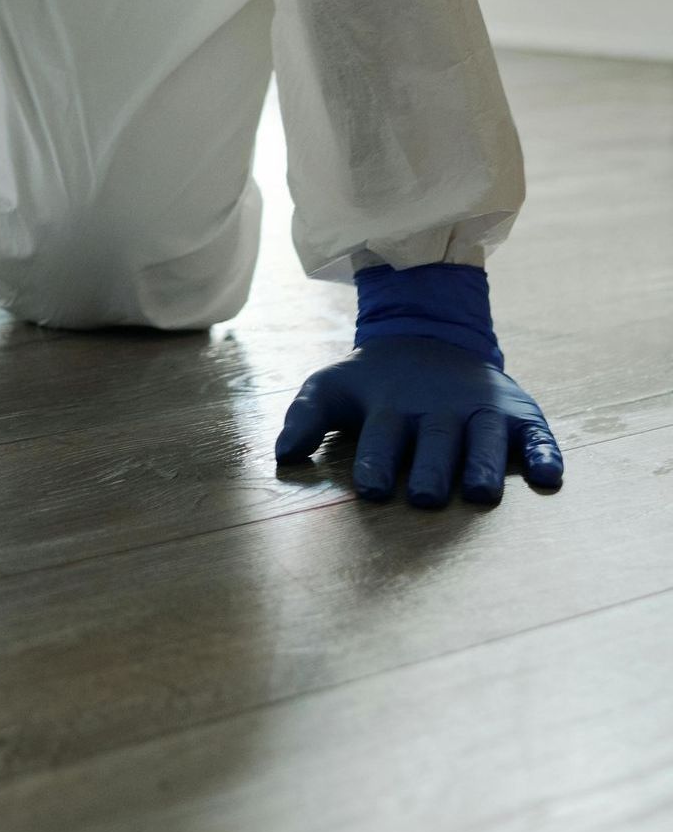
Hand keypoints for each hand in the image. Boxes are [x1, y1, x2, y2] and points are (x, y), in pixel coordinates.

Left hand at [275, 336, 563, 507]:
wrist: (426, 336)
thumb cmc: (372, 382)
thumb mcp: (330, 388)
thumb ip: (304, 418)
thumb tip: (280, 456)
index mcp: (391, 407)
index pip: (382, 437)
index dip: (377, 462)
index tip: (371, 489)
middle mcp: (438, 409)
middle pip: (436, 442)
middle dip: (431, 468)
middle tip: (425, 495)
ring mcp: (480, 409)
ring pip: (485, 439)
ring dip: (484, 464)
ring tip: (480, 492)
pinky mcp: (517, 411)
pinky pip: (536, 432)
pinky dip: (544, 451)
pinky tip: (550, 475)